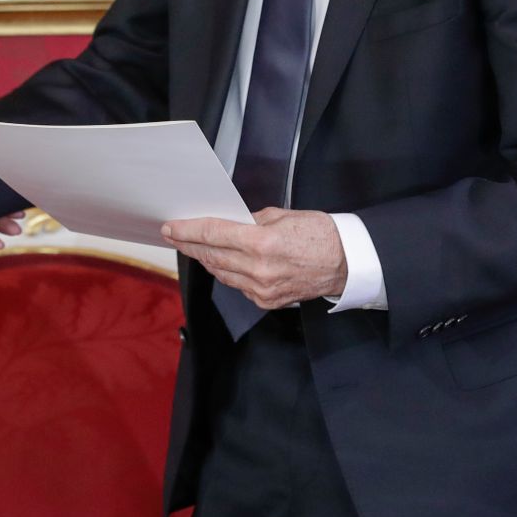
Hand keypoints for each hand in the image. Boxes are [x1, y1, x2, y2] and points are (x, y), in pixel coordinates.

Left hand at [161, 208, 346, 308]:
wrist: (346, 263)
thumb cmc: (319, 234)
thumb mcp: (281, 215)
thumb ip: (250, 220)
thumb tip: (228, 223)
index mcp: (261, 242)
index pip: (212, 234)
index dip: (187, 230)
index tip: (170, 227)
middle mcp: (258, 268)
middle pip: (211, 255)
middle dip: (190, 244)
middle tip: (174, 236)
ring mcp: (261, 288)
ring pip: (221, 273)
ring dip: (206, 259)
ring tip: (194, 247)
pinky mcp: (267, 301)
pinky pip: (237, 285)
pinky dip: (227, 273)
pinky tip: (222, 262)